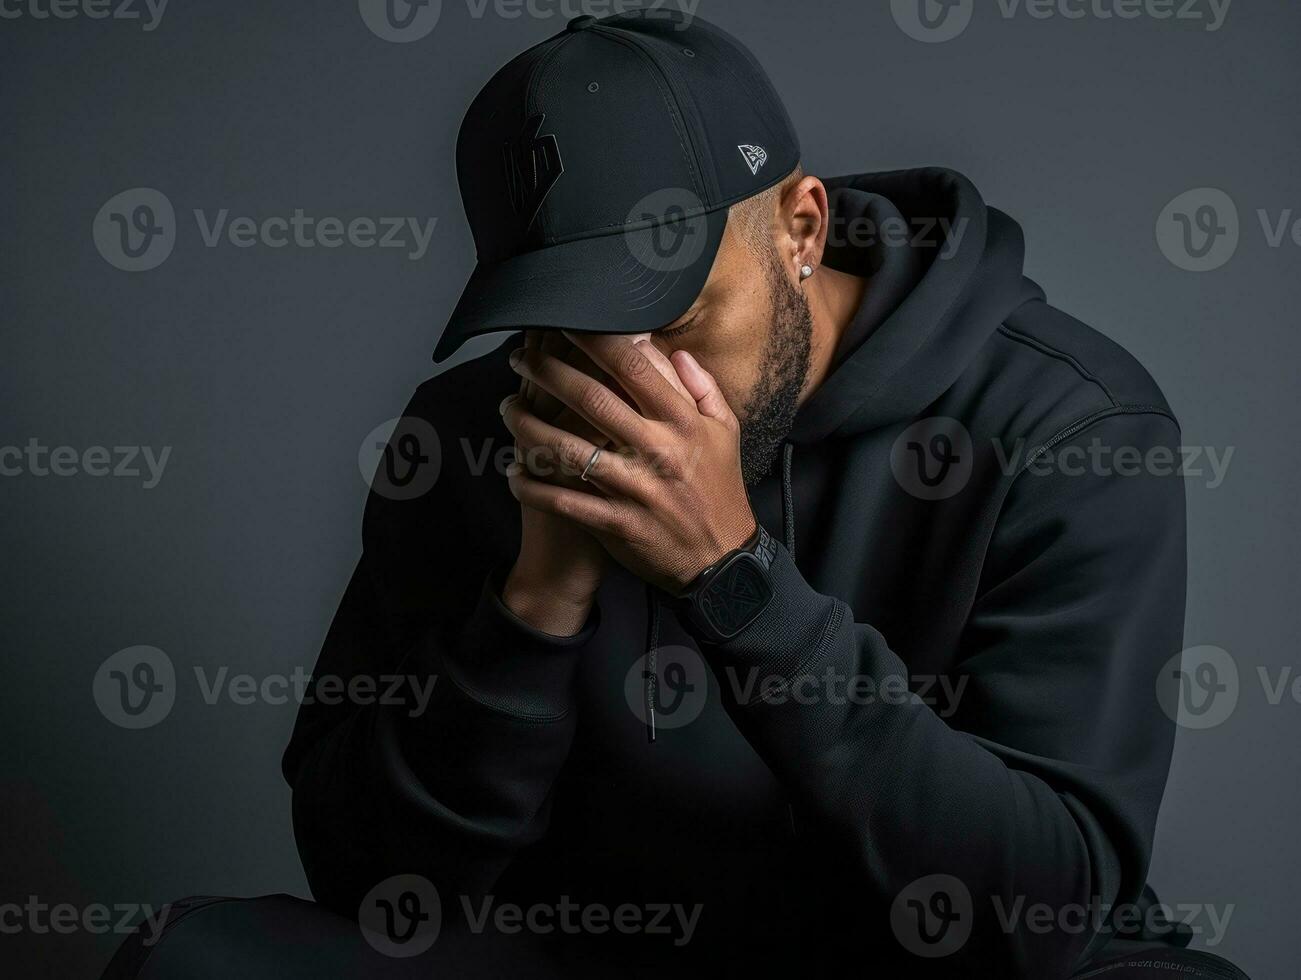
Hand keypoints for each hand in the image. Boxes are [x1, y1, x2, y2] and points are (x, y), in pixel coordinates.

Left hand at [503, 332, 756, 593]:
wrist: (721, 560)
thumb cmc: (719, 489)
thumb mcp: (726, 432)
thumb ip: (702, 388)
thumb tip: (676, 352)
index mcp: (682, 422)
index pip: (634, 367)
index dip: (593, 339)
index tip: (563, 324)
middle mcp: (657, 450)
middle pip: (591, 399)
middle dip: (546, 373)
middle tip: (519, 360)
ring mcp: (634, 488)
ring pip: (566, 449)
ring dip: (527, 427)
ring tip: (507, 409)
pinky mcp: (616, 523)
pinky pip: (562, 501)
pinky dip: (532, 487)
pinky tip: (513, 472)